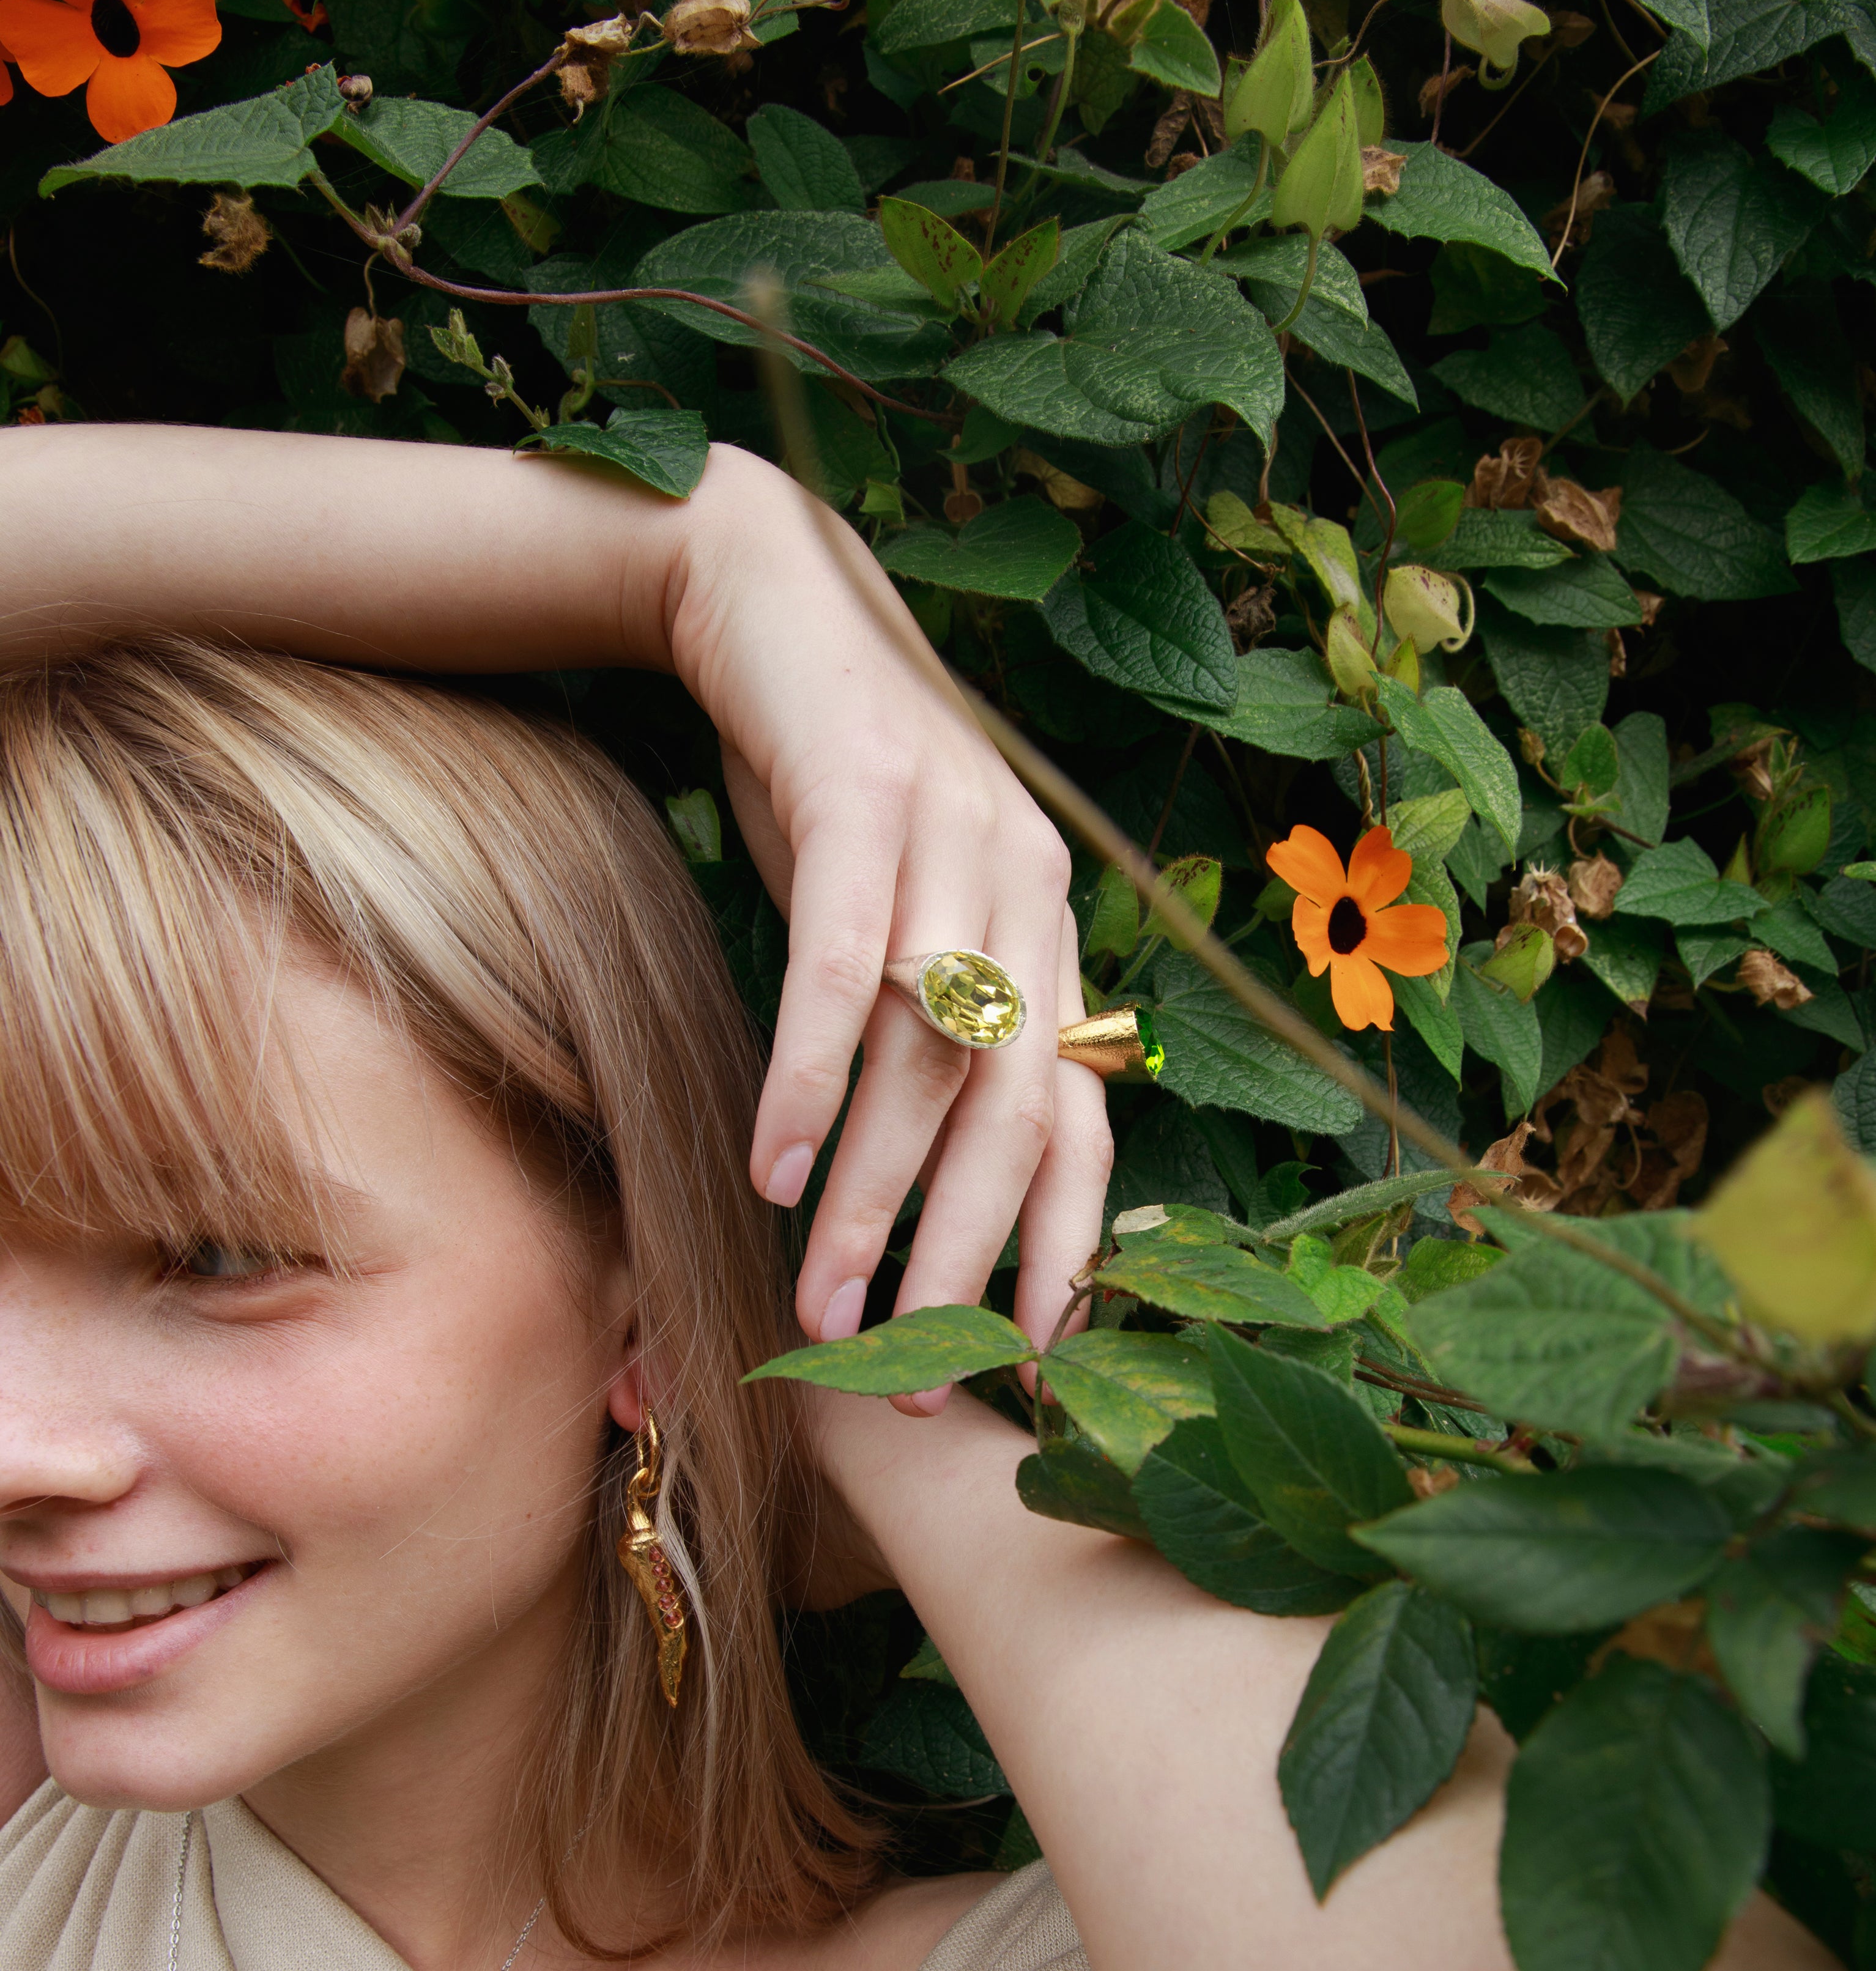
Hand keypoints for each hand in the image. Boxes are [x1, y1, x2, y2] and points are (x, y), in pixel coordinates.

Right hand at [665, 448, 1111, 1375]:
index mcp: (1047, 933)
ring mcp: (959, 836)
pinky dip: (814, 1076)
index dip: (1060, 1246)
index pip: (1082, 1119)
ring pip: (933, 1057)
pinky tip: (772, 1166)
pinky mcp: (868, 793)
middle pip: (1018, 1111)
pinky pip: (847, 964)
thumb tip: (922, 1169)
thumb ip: (929, 1022)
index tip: (1024, 1361)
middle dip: (962, 1259)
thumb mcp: (900, 911)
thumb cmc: (829, 785)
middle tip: (909, 1375)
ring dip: (873, 1197)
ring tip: (819, 1305)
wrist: (770, 595)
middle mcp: (1027, 890)